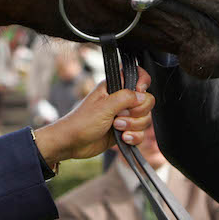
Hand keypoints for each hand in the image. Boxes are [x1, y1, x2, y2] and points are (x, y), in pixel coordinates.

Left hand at [33, 68, 152, 163]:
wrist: (72, 143)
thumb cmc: (81, 122)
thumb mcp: (104, 106)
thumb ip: (126, 98)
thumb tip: (143, 95)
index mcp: (115, 86)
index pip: (138, 76)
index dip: (143, 83)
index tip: (138, 93)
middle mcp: (121, 100)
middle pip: (146, 101)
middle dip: (136, 112)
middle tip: (119, 116)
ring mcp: (124, 116)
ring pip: (145, 118)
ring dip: (133, 126)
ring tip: (116, 127)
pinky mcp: (125, 130)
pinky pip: (141, 133)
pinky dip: (134, 137)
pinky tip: (122, 138)